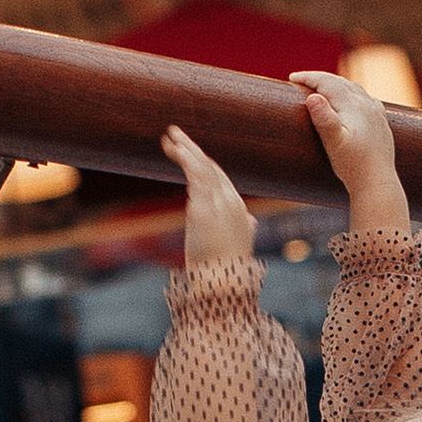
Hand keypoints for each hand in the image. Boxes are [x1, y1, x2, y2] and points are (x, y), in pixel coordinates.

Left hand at [166, 124, 255, 268]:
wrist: (223, 286)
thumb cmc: (225, 273)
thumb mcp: (234, 248)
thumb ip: (243, 230)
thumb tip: (252, 221)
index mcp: (238, 211)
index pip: (221, 179)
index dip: (203, 163)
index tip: (185, 153)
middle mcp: (232, 203)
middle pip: (212, 167)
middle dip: (192, 149)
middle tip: (173, 135)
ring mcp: (219, 203)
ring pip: (203, 165)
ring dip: (186, 148)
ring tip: (169, 137)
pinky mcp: (203, 206)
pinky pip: (196, 173)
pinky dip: (185, 157)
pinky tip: (173, 148)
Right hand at [291, 69, 410, 233]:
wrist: (377, 183)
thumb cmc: (352, 165)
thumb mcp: (333, 143)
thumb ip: (324, 119)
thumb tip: (313, 97)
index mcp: (353, 104)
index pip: (327, 82)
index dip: (308, 77)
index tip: (292, 78)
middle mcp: (367, 104)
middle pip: (340, 82)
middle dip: (320, 79)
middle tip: (301, 80)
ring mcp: (376, 113)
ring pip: (353, 89)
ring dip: (335, 85)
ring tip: (320, 88)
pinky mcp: (381, 123)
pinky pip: (364, 100)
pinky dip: (350, 95)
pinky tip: (349, 100)